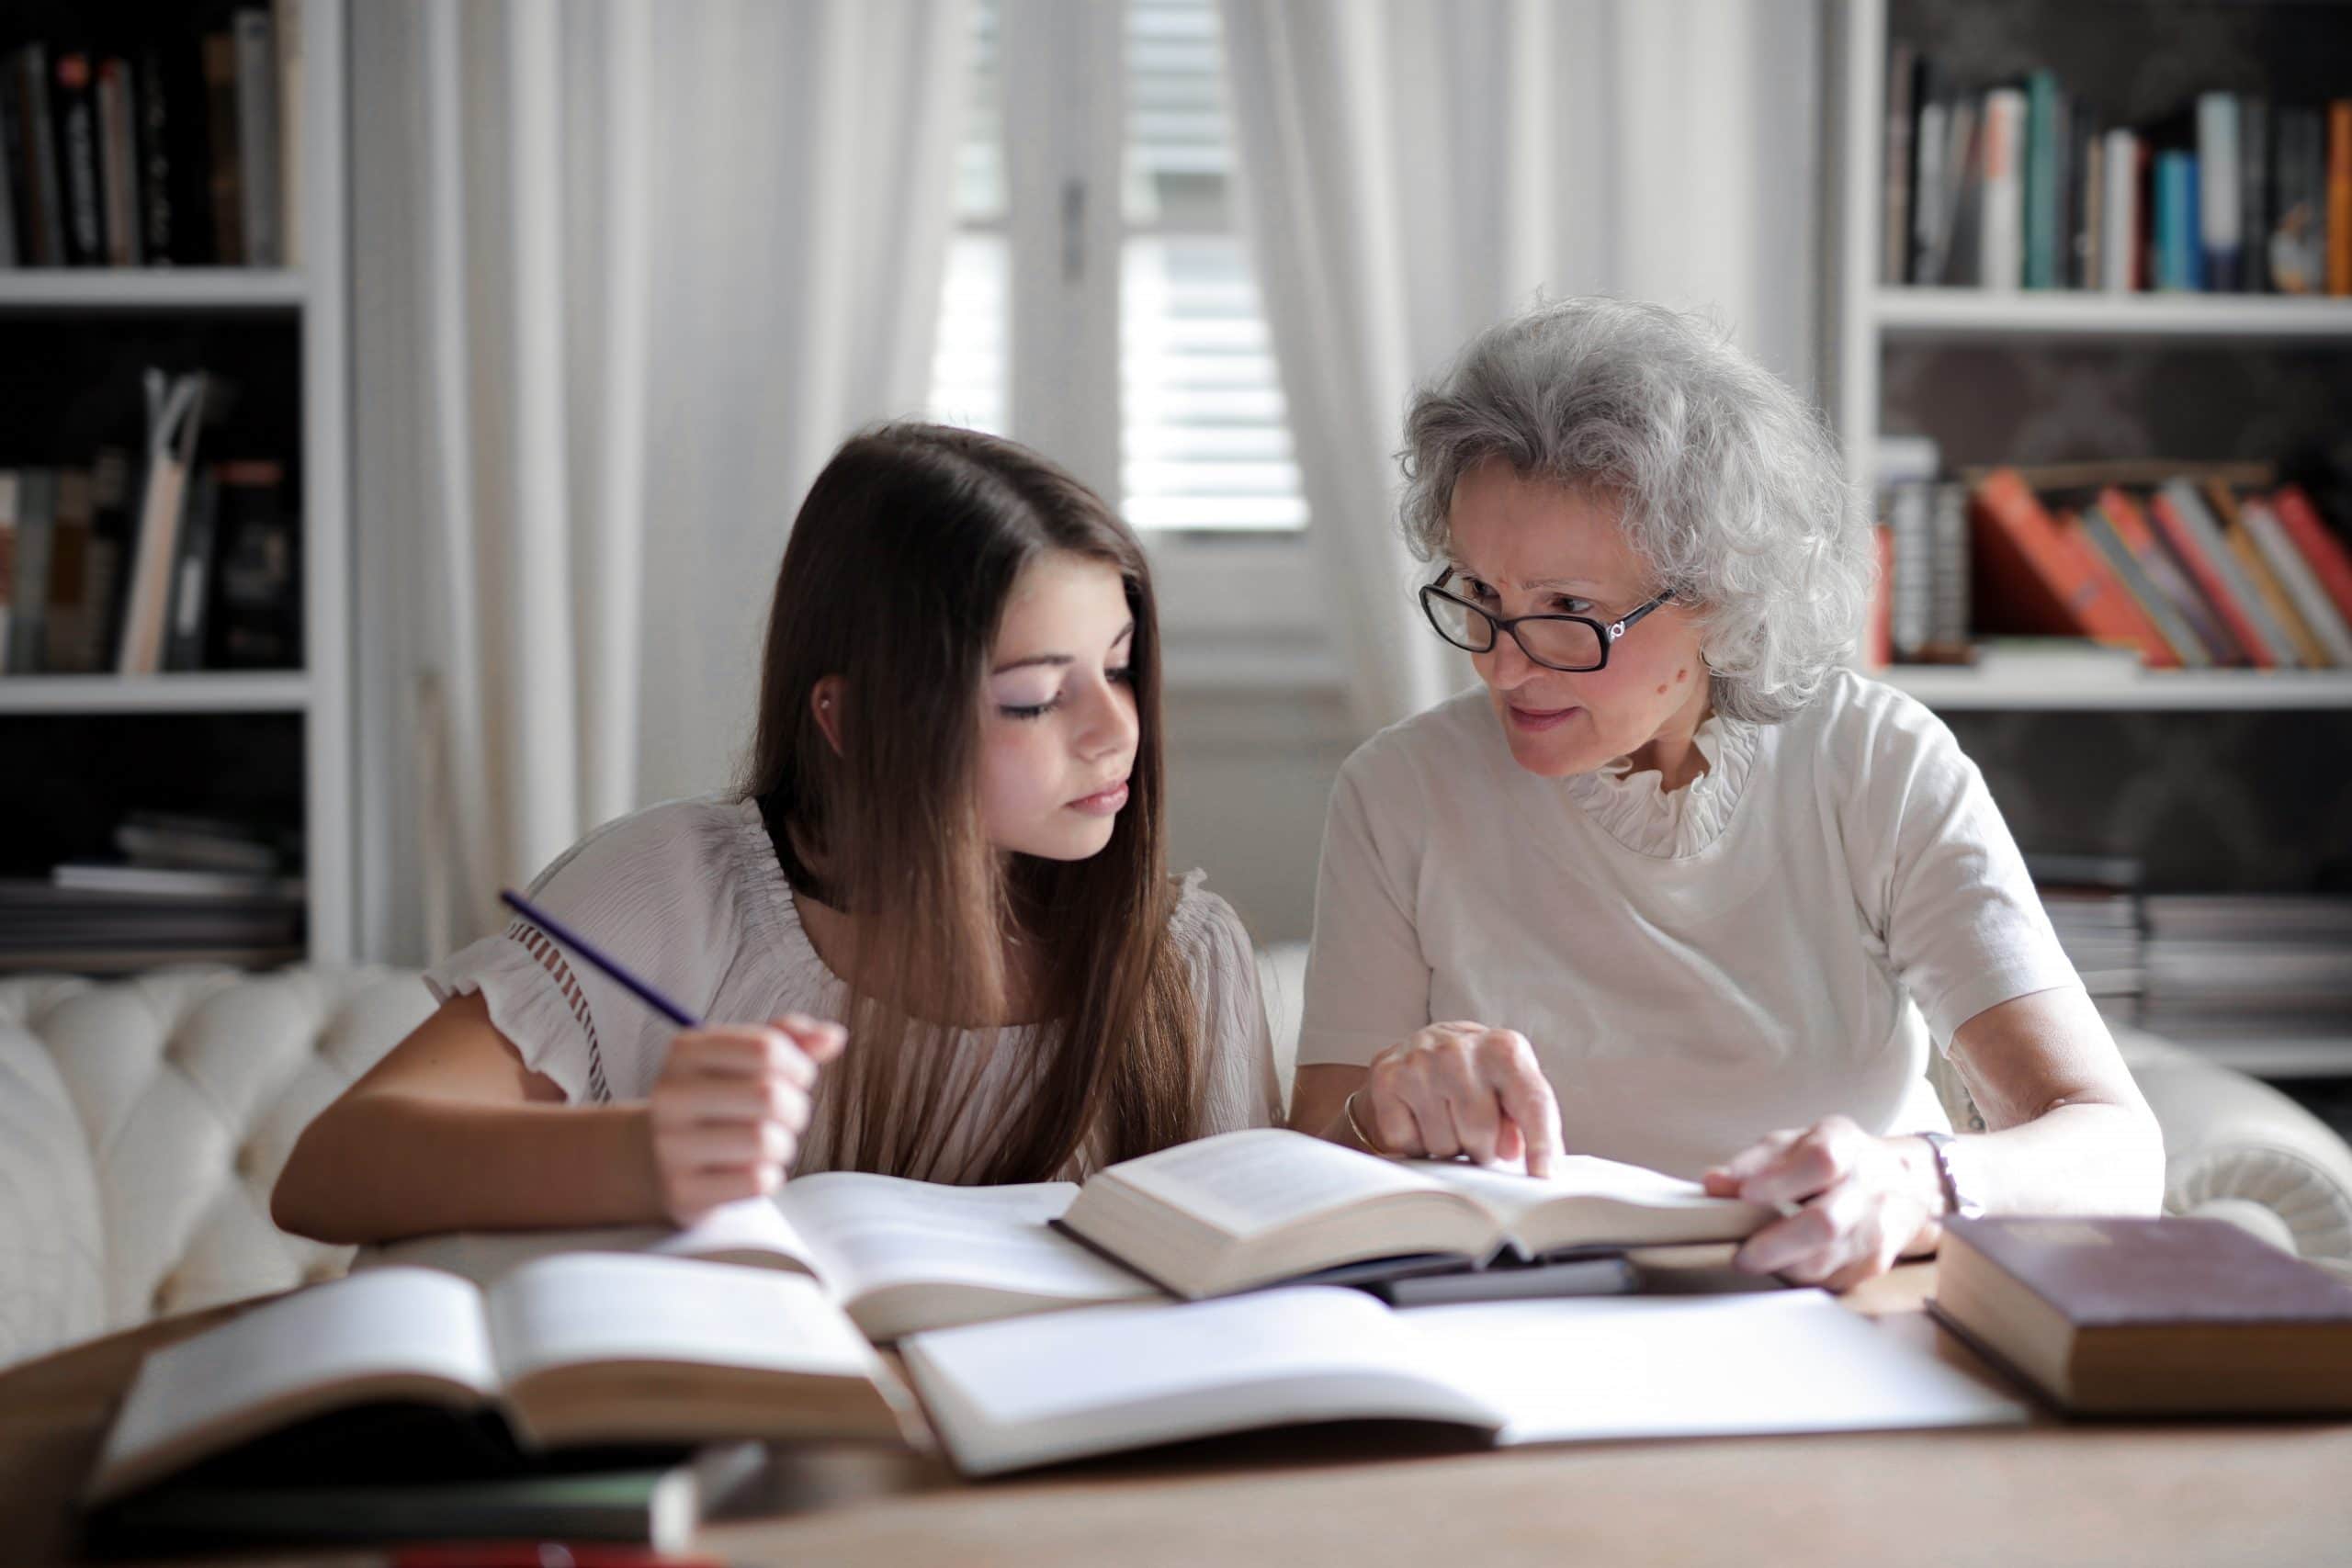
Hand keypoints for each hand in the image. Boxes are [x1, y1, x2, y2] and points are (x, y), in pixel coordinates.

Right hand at [647, 1014, 846, 1225]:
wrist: (655, 1158)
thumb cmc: (716, 1101)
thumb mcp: (742, 1059)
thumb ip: (790, 1039)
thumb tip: (833, 1036)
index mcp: (686, 1051)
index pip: (767, 1049)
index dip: (799, 1065)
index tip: (796, 1077)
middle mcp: (671, 1095)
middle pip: (769, 1096)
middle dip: (795, 1108)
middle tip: (786, 1116)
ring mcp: (671, 1146)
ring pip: (765, 1142)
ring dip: (784, 1145)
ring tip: (768, 1144)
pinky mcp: (683, 1191)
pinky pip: (756, 1182)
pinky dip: (769, 1177)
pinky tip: (751, 1170)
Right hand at [1358, 1022, 1562, 1176]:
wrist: (1422, 1048)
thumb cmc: (1478, 1077)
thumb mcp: (1510, 1089)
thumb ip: (1522, 1121)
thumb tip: (1511, 1151)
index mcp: (1504, 1049)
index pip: (1532, 1102)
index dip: (1541, 1143)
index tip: (1544, 1176)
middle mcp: (1460, 1050)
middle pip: (1481, 1134)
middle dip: (1482, 1149)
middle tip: (1475, 1135)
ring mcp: (1419, 1062)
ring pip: (1443, 1145)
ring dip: (1448, 1147)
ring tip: (1447, 1121)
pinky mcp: (1387, 1078)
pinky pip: (1407, 1143)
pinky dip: (1415, 1144)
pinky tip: (1420, 1118)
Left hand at [1703, 1115, 1942, 1290]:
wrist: (1901, 1185)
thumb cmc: (1831, 1163)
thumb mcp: (1792, 1146)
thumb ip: (1752, 1163)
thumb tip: (1715, 1183)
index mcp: (1845, 1146)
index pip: (1819, 1162)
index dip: (1780, 1181)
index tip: (1745, 1195)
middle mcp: (1868, 1187)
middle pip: (1825, 1223)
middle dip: (1776, 1244)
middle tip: (1742, 1254)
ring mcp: (1877, 1228)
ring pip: (1826, 1261)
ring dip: (1783, 1266)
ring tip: (1755, 1259)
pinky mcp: (1875, 1262)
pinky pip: (1831, 1279)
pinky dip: (1800, 1276)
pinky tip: (1785, 1264)